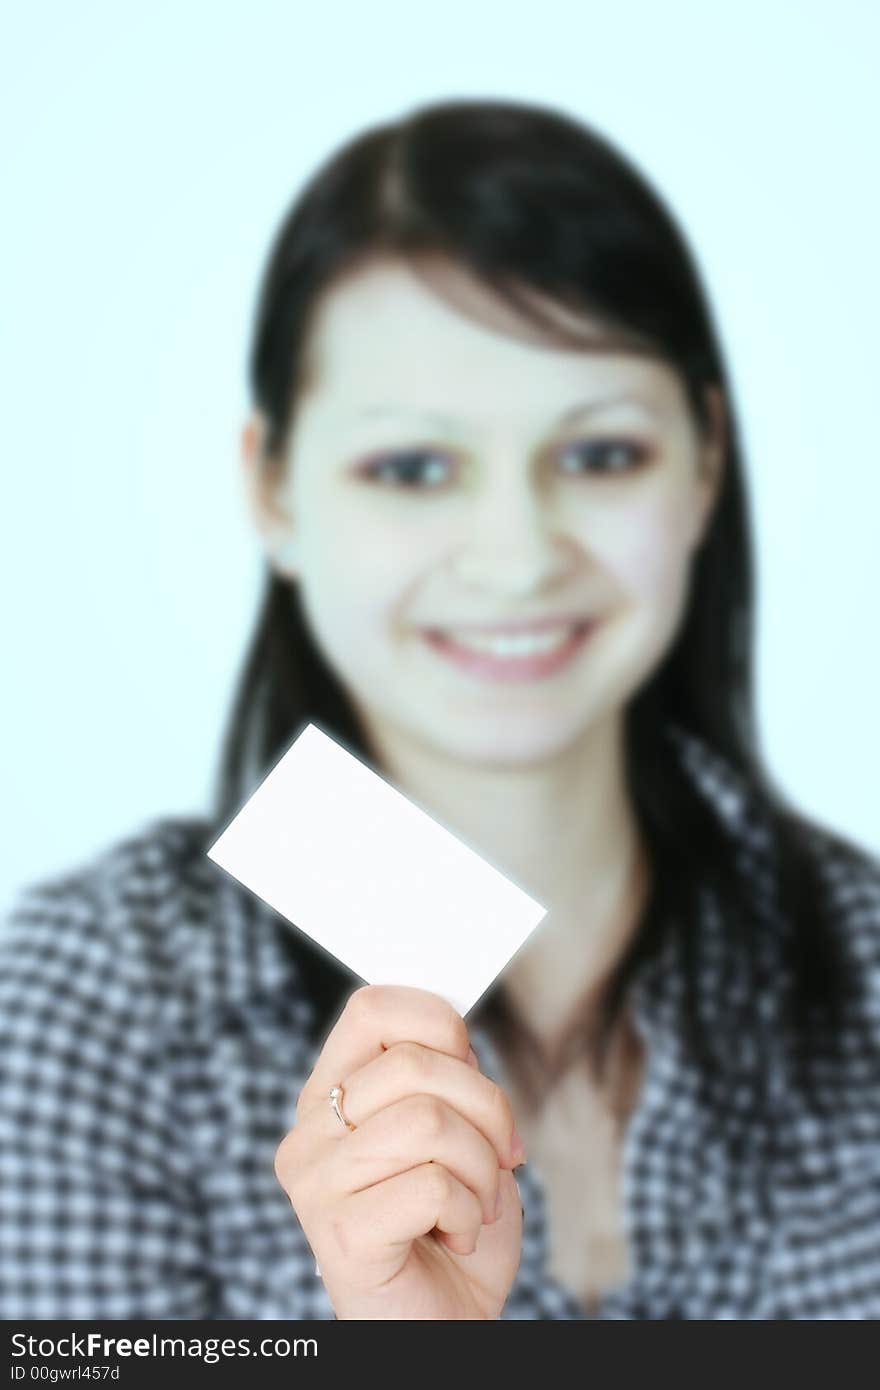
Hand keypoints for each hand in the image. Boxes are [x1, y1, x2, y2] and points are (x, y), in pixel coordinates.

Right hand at [274, 984, 524, 1318]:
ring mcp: (315, 1182)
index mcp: (331, 1092)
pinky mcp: (337, 1233)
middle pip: (414, 1064)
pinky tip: (455, 1235)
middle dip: (486, 1109)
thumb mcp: (462, 1133)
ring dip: (481, 1168)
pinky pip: (430, 1186)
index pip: (373, 1007)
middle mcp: (309, 1130)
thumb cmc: (450, 1228)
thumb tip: (460, 1042)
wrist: (444, 1324)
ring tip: (475, 1203)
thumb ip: (450, 1078)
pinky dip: (468, 1214)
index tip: (472, 1072)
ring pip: (427, 1121)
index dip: (440, 1025)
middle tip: (500, 1157)